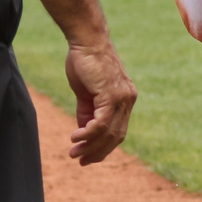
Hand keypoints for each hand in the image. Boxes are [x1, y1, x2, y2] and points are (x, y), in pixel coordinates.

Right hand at [65, 39, 135, 164]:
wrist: (86, 41)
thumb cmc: (84, 63)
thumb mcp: (86, 93)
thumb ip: (88, 111)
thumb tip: (84, 131)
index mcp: (125, 99)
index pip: (118, 131)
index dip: (104, 147)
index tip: (87, 157)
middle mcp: (128, 100)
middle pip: (116, 136)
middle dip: (97, 152)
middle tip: (79, 160)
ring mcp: (122, 98)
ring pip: (108, 132)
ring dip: (89, 145)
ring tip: (73, 152)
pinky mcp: (111, 95)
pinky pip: (101, 122)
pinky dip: (88, 133)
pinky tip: (75, 138)